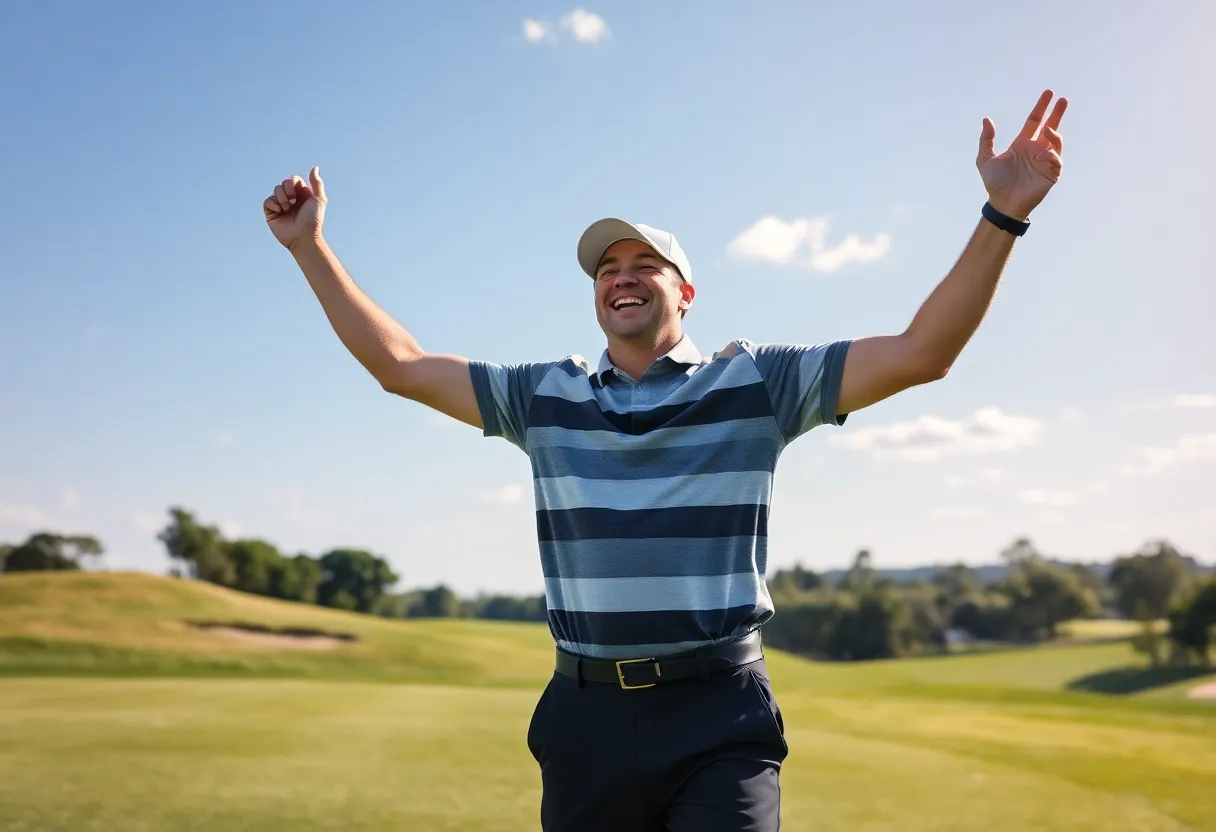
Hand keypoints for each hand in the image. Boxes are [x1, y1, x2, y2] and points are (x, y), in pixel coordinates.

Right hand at [263, 166, 326, 249]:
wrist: (303, 237)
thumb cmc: (313, 220)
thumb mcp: (319, 199)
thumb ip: (317, 183)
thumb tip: (315, 167)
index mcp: (302, 194)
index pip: (293, 179)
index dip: (293, 183)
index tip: (298, 195)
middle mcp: (291, 199)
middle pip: (283, 183)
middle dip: (287, 190)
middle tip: (292, 202)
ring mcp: (281, 206)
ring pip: (275, 190)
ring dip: (281, 197)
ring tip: (287, 209)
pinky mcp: (272, 213)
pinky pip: (267, 201)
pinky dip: (273, 204)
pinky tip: (279, 212)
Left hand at [977, 90, 1066, 219]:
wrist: (1003, 203)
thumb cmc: (994, 183)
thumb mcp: (985, 159)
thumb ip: (986, 139)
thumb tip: (986, 119)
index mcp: (1021, 144)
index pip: (1034, 122)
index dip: (1041, 107)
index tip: (1049, 94)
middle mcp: (1035, 149)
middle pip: (1050, 127)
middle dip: (1057, 113)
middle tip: (1062, 99)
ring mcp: (1044, 161)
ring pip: (1056, 141)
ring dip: (1054, 134)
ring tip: (1048, 129)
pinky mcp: (1051, 173)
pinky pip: (1056, 159)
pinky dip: (1050, 154)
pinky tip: (1040, 156)